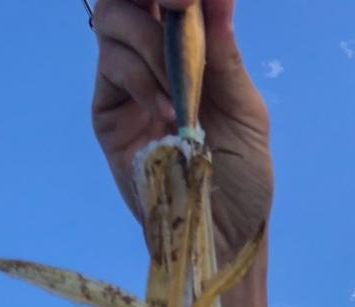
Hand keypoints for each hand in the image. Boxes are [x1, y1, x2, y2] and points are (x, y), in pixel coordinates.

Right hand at [91, 0, 271, 259]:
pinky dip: (141, 79)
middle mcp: (154, 58)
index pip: (167, 1)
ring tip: (181, 89)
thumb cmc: (243, 180)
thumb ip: (227, 56)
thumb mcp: (246, 114)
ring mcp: (127, 83)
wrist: (222, 236)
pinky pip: (112, 66)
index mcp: (192, 53)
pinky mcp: (108, 112)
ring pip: (113, 20)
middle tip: (178, 4)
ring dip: (150, 42)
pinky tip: (168, 113)